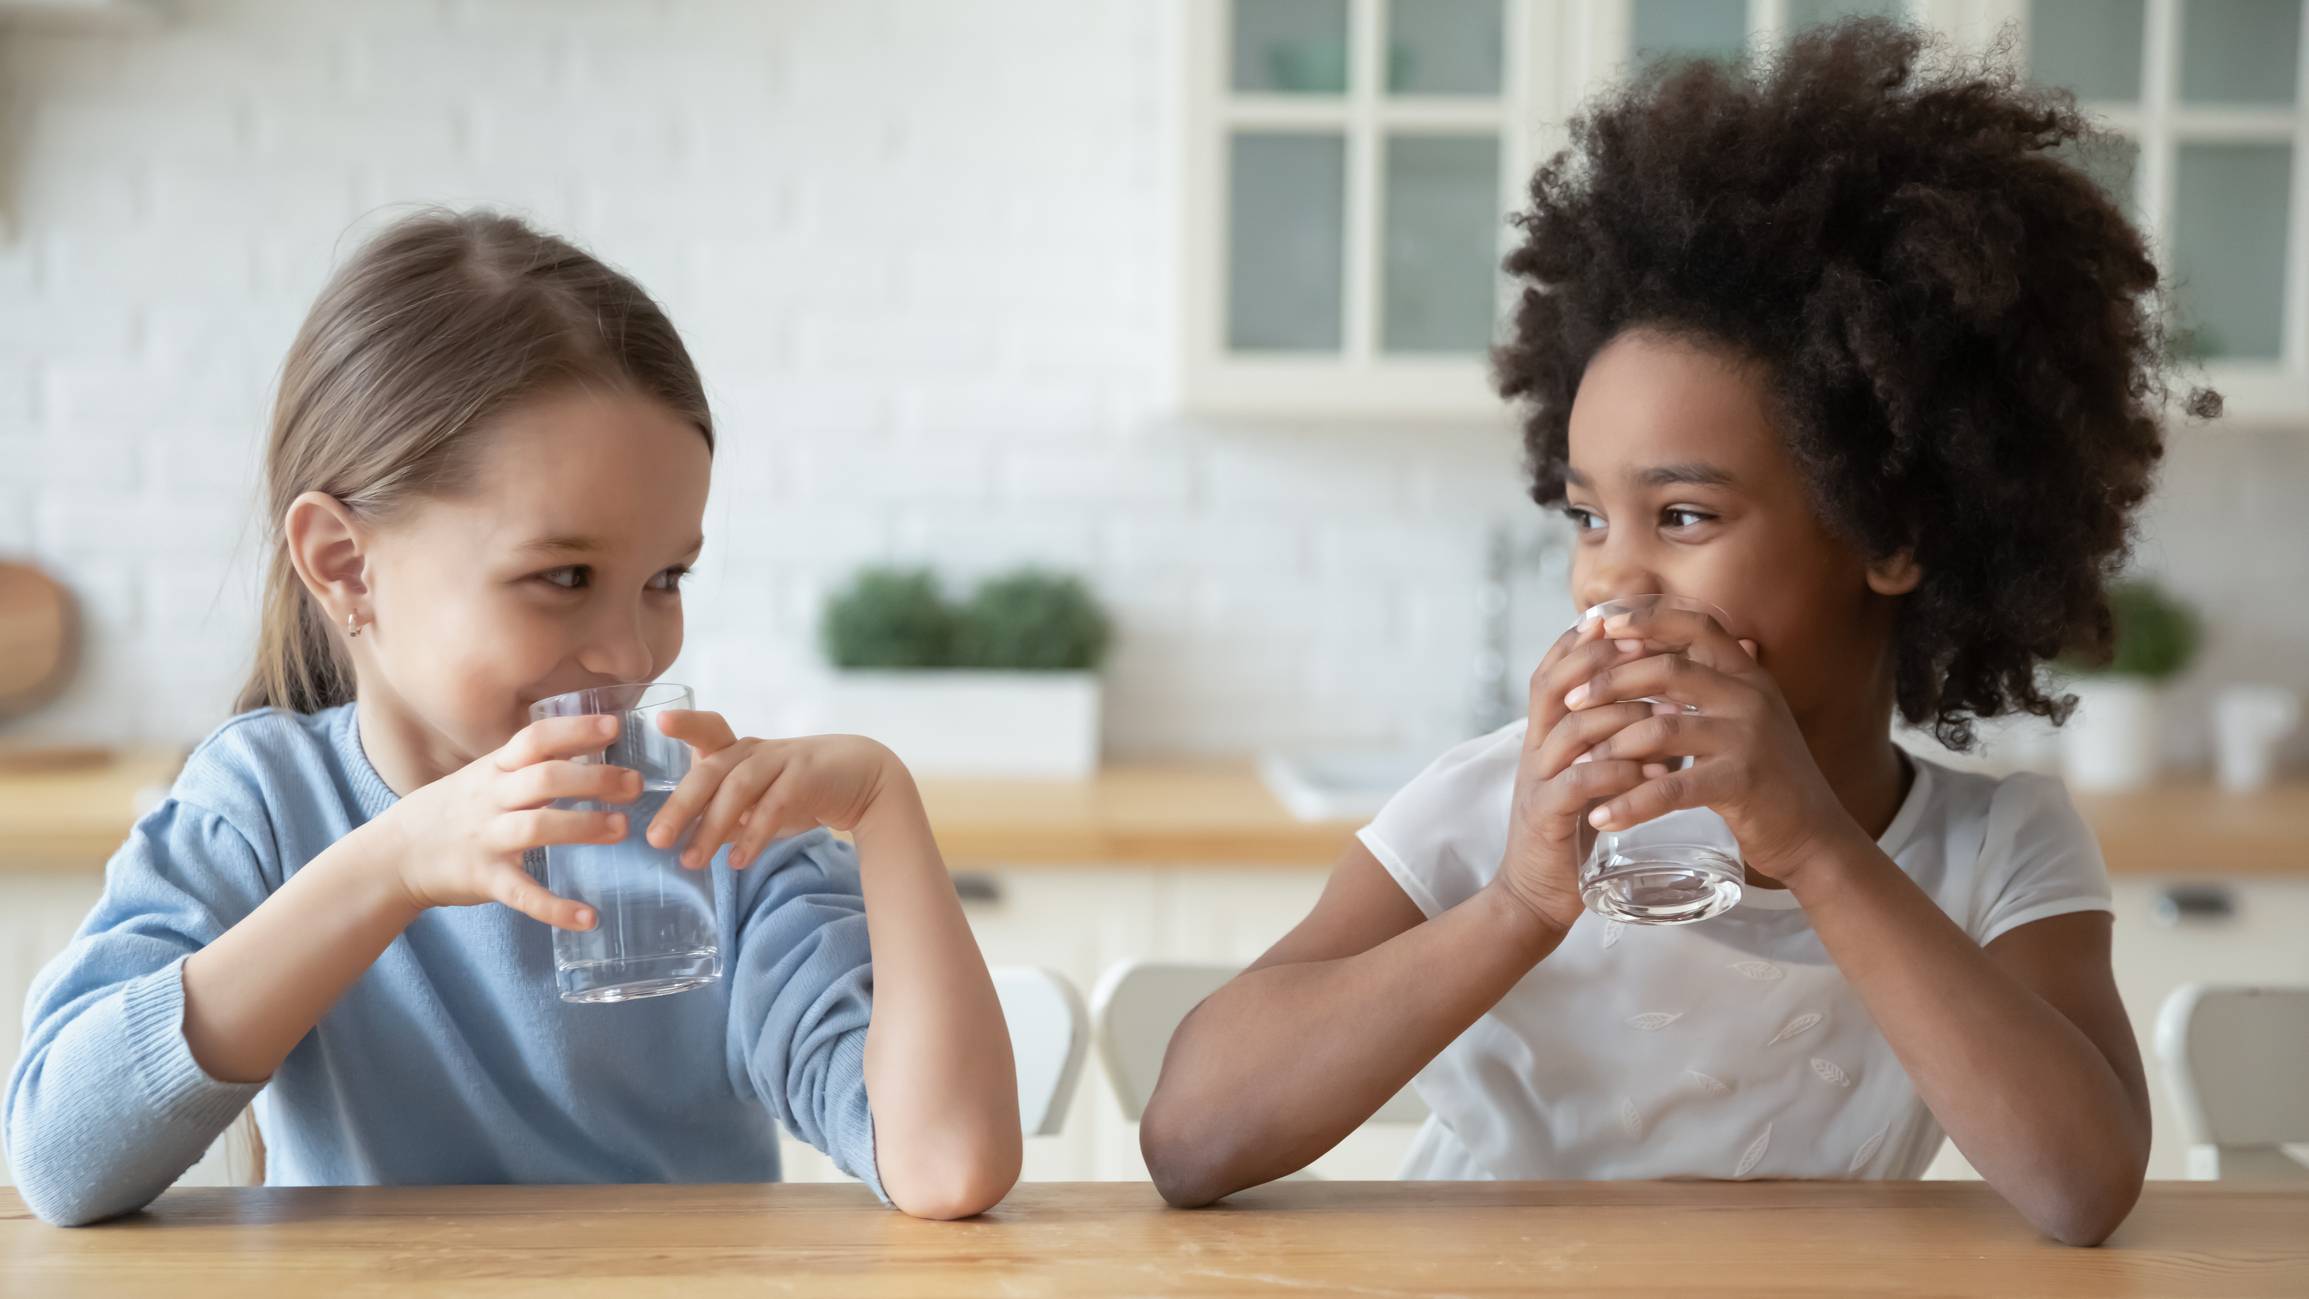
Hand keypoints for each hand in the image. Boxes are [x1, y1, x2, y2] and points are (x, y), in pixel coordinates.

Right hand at [371, 714, 639, 930]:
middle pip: (545, 779)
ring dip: (583, 827)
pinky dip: (555, 908)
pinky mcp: (484, 879)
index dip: (574, 730)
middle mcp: (491, 799)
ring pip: (537, 827)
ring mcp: (486, 839)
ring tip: (622, 828)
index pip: (535, 739)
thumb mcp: (482, 777)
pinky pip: (522, 893)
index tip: (615, 726)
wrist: (393, 856)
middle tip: (636, 784)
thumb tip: (582, 745)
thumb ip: (526, 765)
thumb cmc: (449, 812)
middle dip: (594, 779)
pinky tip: (588, 917)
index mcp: (493, 770)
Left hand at [645, 712, 905, 868]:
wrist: (862, 779)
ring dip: (711, 827)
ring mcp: (781, 760)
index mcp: (736, 751)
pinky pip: (774, 806)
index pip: (706, 730)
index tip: (660, 722)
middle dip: (680, 806)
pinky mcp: (806, 777)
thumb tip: (682, 843)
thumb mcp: (755, 802)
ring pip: (738, 789)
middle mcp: (753, 750)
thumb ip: (722, 816)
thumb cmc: (798, 789)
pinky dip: (754, 835)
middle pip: (710, 771)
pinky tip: (738, 861)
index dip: (685, 724)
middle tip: (656, 840)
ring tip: (691, 861)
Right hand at [1489, 617, 1677, 935]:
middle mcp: (1534, 749)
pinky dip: (1618, 772)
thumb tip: (1672, 702)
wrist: (1538, 894)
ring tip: (1671, 715)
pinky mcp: (1546, 818)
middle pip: (1553, 685)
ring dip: (1622, 716)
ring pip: (1573, 730)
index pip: (1554, 669)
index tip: (1628, 617)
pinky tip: (1655, 771)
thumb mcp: (1593, 772)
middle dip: (1600, 661)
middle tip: (1647, 648)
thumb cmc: (1577, 828)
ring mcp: (1536, 782)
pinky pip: (1579, 784)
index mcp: (1545, 733)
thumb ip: (1618, 738)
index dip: (1585, 640)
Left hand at [1561, 602, 1853, 881]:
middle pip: (1667, 669)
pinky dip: (1631, 803)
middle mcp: (1751, 696)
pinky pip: (1672, 789)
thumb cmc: (1764, 778)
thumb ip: (1704, 688)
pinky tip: (1601, 816)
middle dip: (1610, 681)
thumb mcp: (1741, 719)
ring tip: (1577, 762)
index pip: (1695, 623)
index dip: (1645, 616)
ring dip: (1610, 745)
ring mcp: (1749, 738)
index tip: (1598, 621)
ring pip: (1661, 728)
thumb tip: (1642, 659)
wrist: (1815, 836)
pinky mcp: (1742, 782)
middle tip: (1570, 700)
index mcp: (1747, 675)